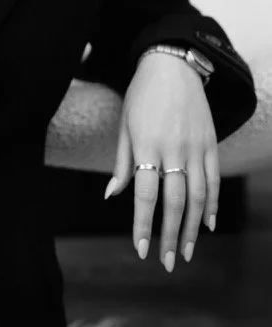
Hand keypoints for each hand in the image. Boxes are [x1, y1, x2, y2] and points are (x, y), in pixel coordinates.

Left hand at [103, 53, 218, 271]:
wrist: (172, 65)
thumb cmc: (141, 96)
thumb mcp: (125, 126)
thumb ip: (122, 163)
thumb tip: (111, 195)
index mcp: (147, 145)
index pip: (145, 194)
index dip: (143, 224)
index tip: (141, 249)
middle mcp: (174, 149)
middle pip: (175, 202)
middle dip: (170, 236)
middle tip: (167, 262)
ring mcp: (196, 147)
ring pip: (199, 196)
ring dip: (193, 228)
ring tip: (186, 251)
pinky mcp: (211, 143)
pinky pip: (214, 180)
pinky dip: (212, 205)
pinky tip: (207, 224)